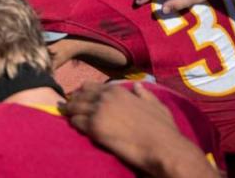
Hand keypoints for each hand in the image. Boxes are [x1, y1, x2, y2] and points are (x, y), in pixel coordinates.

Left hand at [62, 82, 213, 176]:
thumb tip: (137, 86)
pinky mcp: (95, 127)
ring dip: (71, 113)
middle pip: (78, 95)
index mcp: (117, 90)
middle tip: (70, 109)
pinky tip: (76, 128)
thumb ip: (144, 94)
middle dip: (74, 102)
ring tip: (70, 118)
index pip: (89, 86)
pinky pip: (75, 122)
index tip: (81, 100)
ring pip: (73, 108)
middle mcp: (105, 97)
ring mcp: (98, 111)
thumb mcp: (157, 105)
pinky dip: (74, 124)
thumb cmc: (164, 129)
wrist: (164, 148)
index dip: (84, 94)